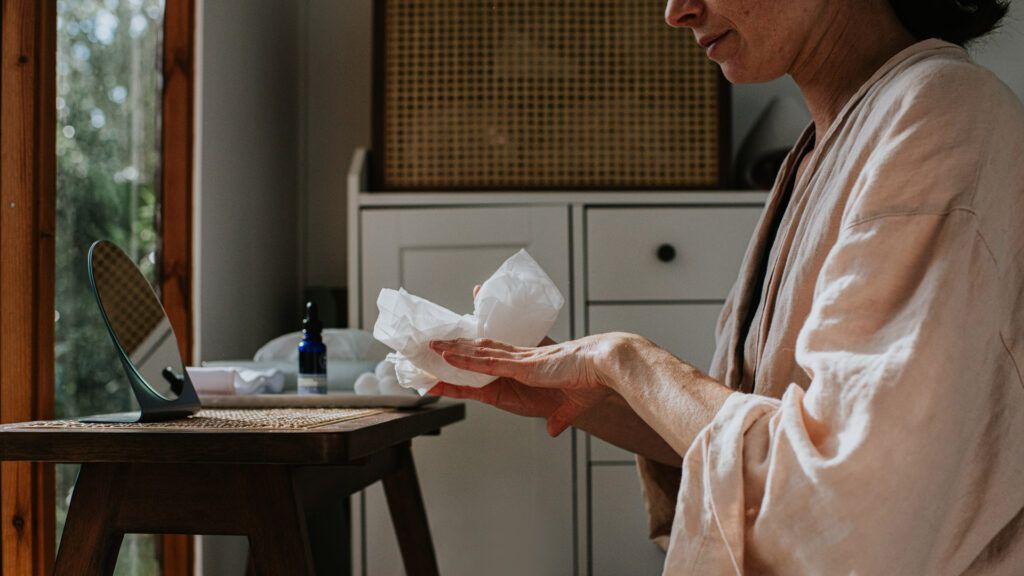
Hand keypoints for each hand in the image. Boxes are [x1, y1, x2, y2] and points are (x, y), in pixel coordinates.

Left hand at [428, 334, 619, 435]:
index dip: (468, 370)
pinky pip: (486, 363)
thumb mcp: (572, 408)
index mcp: (528, 371)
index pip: (491, 369)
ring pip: (477, 354)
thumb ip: (560, 418)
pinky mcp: (521, 365)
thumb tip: (553, 431)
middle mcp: (519, 364)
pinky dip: (465, 360)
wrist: (606, 369)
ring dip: (453, 352)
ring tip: (430, 347)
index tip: (448, 371)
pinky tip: (447, 357)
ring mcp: (518, 362)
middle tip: (432, 349)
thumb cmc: (593, 383)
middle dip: (455, 354)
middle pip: (479, 356)